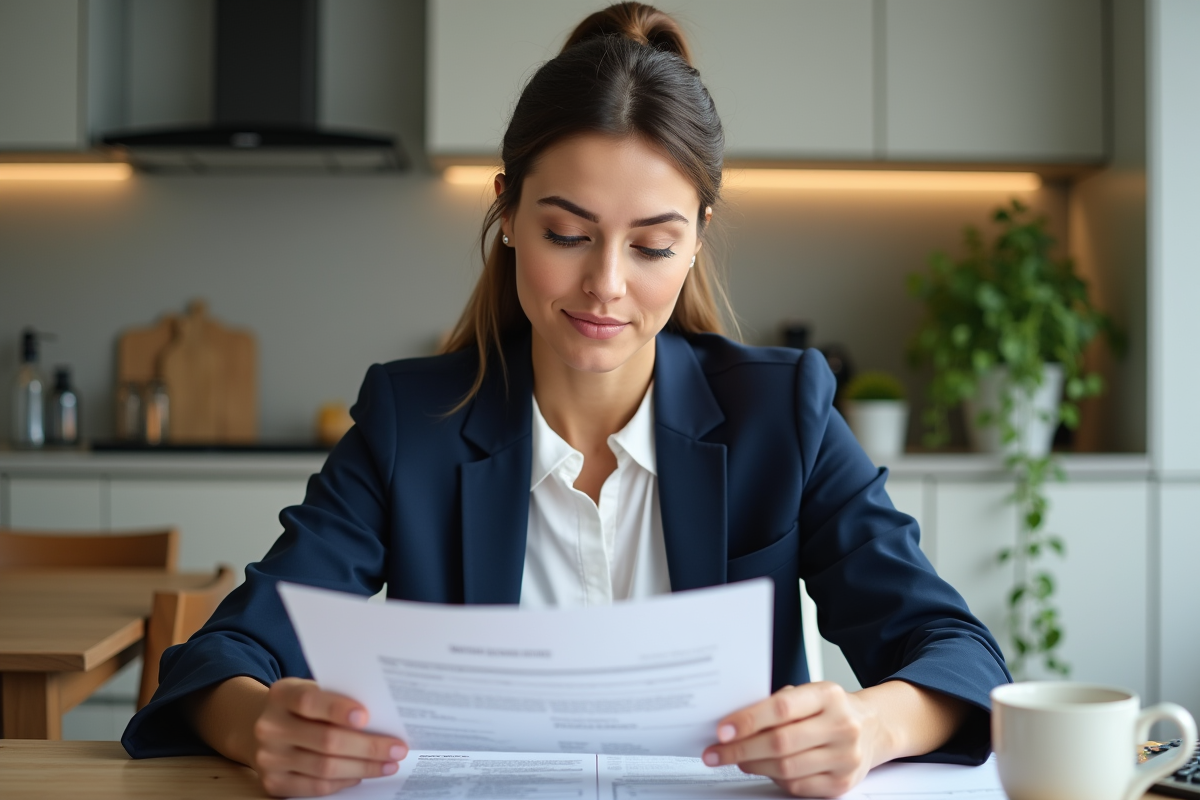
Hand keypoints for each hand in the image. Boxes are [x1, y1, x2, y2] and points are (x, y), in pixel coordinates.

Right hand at [251, 677, 408, 796]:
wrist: (263, 726)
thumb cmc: (303, 707)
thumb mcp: (313, 690)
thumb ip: (338, 697)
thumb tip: (384, 715)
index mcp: (281, 695)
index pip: (308, 701)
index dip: (337, 709)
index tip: (365, 716)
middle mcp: (270, 727)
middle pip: (325, 740)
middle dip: (368, 746)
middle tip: (397, 748)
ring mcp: (269, 758)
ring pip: (325, 767)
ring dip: (363, 767)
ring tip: (388, 763)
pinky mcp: (273, 782)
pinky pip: (316, 787)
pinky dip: (344, 781)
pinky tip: (362, 774)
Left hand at [701, 681, 884, 797]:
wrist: (872, 728)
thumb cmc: (830, 709)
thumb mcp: (808, 694)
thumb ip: (776, 704)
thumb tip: (733, 723)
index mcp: (828, 696)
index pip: (782, 707)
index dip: (748, 720)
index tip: (723, 730)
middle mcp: (841, 726)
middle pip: (781, 742)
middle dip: (741, 749)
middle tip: (716, 752)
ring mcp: (845, 757)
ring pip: (786, 768)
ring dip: (753, 765)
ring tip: (736, 759)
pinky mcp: (842, 783)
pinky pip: (797, 787)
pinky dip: (773, 779)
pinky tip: (762, 769)